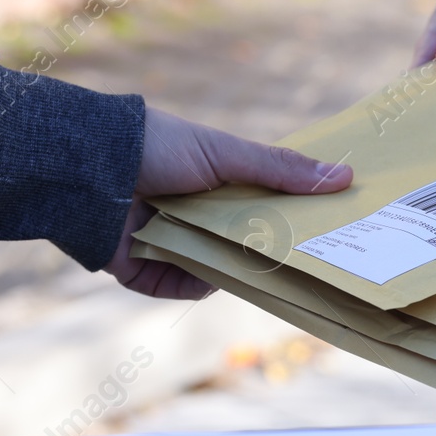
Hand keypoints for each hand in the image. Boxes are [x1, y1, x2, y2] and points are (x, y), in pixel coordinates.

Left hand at [106, 108, 352, 298]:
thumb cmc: (158, 148)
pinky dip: (197, 280)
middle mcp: (196, 219)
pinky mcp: (149, 273)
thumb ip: (280, 170)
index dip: (294, 220)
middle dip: (270, 251)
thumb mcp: (227, 154)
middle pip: (246, 246)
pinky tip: (206, 268)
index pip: (265, 210)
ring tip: (254, 260)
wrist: (91, 169)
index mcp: (216, 188)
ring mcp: (173, 247)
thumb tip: (344, 176)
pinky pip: (186, 287)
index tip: (329, 229)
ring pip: (219, 271)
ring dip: (233, 266)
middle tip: (308, 259)